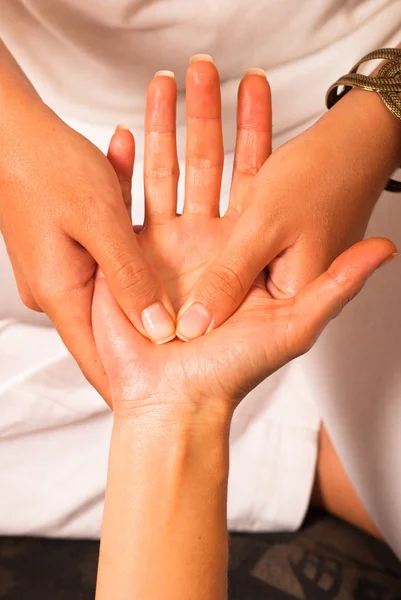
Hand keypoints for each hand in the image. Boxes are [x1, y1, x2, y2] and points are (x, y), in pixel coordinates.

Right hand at [0, 99, 174, 400]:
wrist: (11, 129)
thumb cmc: (49, 167)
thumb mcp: (101, 222)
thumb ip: (130, 278)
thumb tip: (159, 331)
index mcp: (62, 294)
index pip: (99, 360)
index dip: (130, 383)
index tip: (167, 402)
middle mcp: (59, 291)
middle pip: (112, 331)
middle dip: (149, 340)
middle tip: (193, 355)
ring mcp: (61, 271)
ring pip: (116, 292)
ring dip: (147, 294)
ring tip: (189, 305)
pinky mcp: (66, 250)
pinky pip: (107, 261)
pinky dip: (131, 256)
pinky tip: (157, 248)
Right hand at [92, 61, 394, 418]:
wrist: (176, 402)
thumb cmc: (234, 368)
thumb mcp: (295, 323)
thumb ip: (337, 283)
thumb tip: (386, 250)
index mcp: (243, 249)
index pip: (252, 176)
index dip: (257, 130)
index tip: (257, 86)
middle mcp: (204, 242)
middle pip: (205, 164)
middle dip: (204, 115)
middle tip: (204, 68)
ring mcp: (165, 246)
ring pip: (164, 173)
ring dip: (163, 128)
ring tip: (162, 86)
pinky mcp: (129, 257)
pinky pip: (127, 203)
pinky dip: (124, 168)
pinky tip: (123, 134)